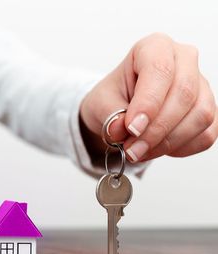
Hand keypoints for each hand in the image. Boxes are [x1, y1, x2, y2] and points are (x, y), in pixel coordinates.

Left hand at [80, 33, 216, 162]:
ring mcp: (201, 85)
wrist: (120, 110)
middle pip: (184, 94)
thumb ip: (110, 116)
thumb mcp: (100, 103)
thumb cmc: (112, 98)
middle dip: (157, 129)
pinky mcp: (209, 110)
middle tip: (132, 149)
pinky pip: (206, 134)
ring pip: (200, 115)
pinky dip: (180, 148)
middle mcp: (184, 60)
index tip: (132, 128)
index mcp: (154, 47)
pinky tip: (156, 149)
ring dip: (168, 142)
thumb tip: (120, 129)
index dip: (148, 103)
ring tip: (138, 151)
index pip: (160, 70)